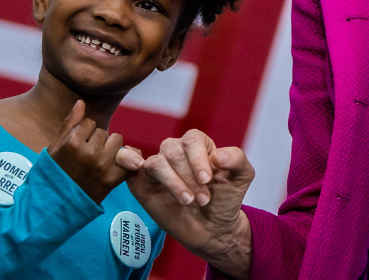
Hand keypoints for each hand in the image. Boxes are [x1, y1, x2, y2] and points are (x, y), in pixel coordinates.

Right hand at [47, 99, 131, 203]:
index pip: (89, 123)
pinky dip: (128, 159)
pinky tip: (119, 162)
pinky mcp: (112, 180)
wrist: (55, 205)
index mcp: (72, 143)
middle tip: (87, 154)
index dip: (83, 132)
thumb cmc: (52, 173)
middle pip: (103, 132)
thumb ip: (69, 123)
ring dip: (110, 147)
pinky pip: (130, 160)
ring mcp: (102, 167)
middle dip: (97, 139)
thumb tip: (81, 102)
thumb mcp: (54, 147)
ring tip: (99, 159)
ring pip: (118, 141)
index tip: (77, 144)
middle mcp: (89, 153)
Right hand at [126, 130, 253, 277]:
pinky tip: (136, 165)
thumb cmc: (225, 200)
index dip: (198, 159)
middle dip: (189, 178)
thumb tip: (218, 155)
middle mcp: (175, 151)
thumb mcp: (241, 178)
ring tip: (187, 201)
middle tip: (203, 200)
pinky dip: (126, 158)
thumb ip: (237, 160)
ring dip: (173, 183)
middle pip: (174, 152)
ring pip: (157, 162)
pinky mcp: (141, 182)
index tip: (208, 180)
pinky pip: (126, 161)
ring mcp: (157, 166)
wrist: (213, 229)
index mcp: (198, 144)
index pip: (192, 140)